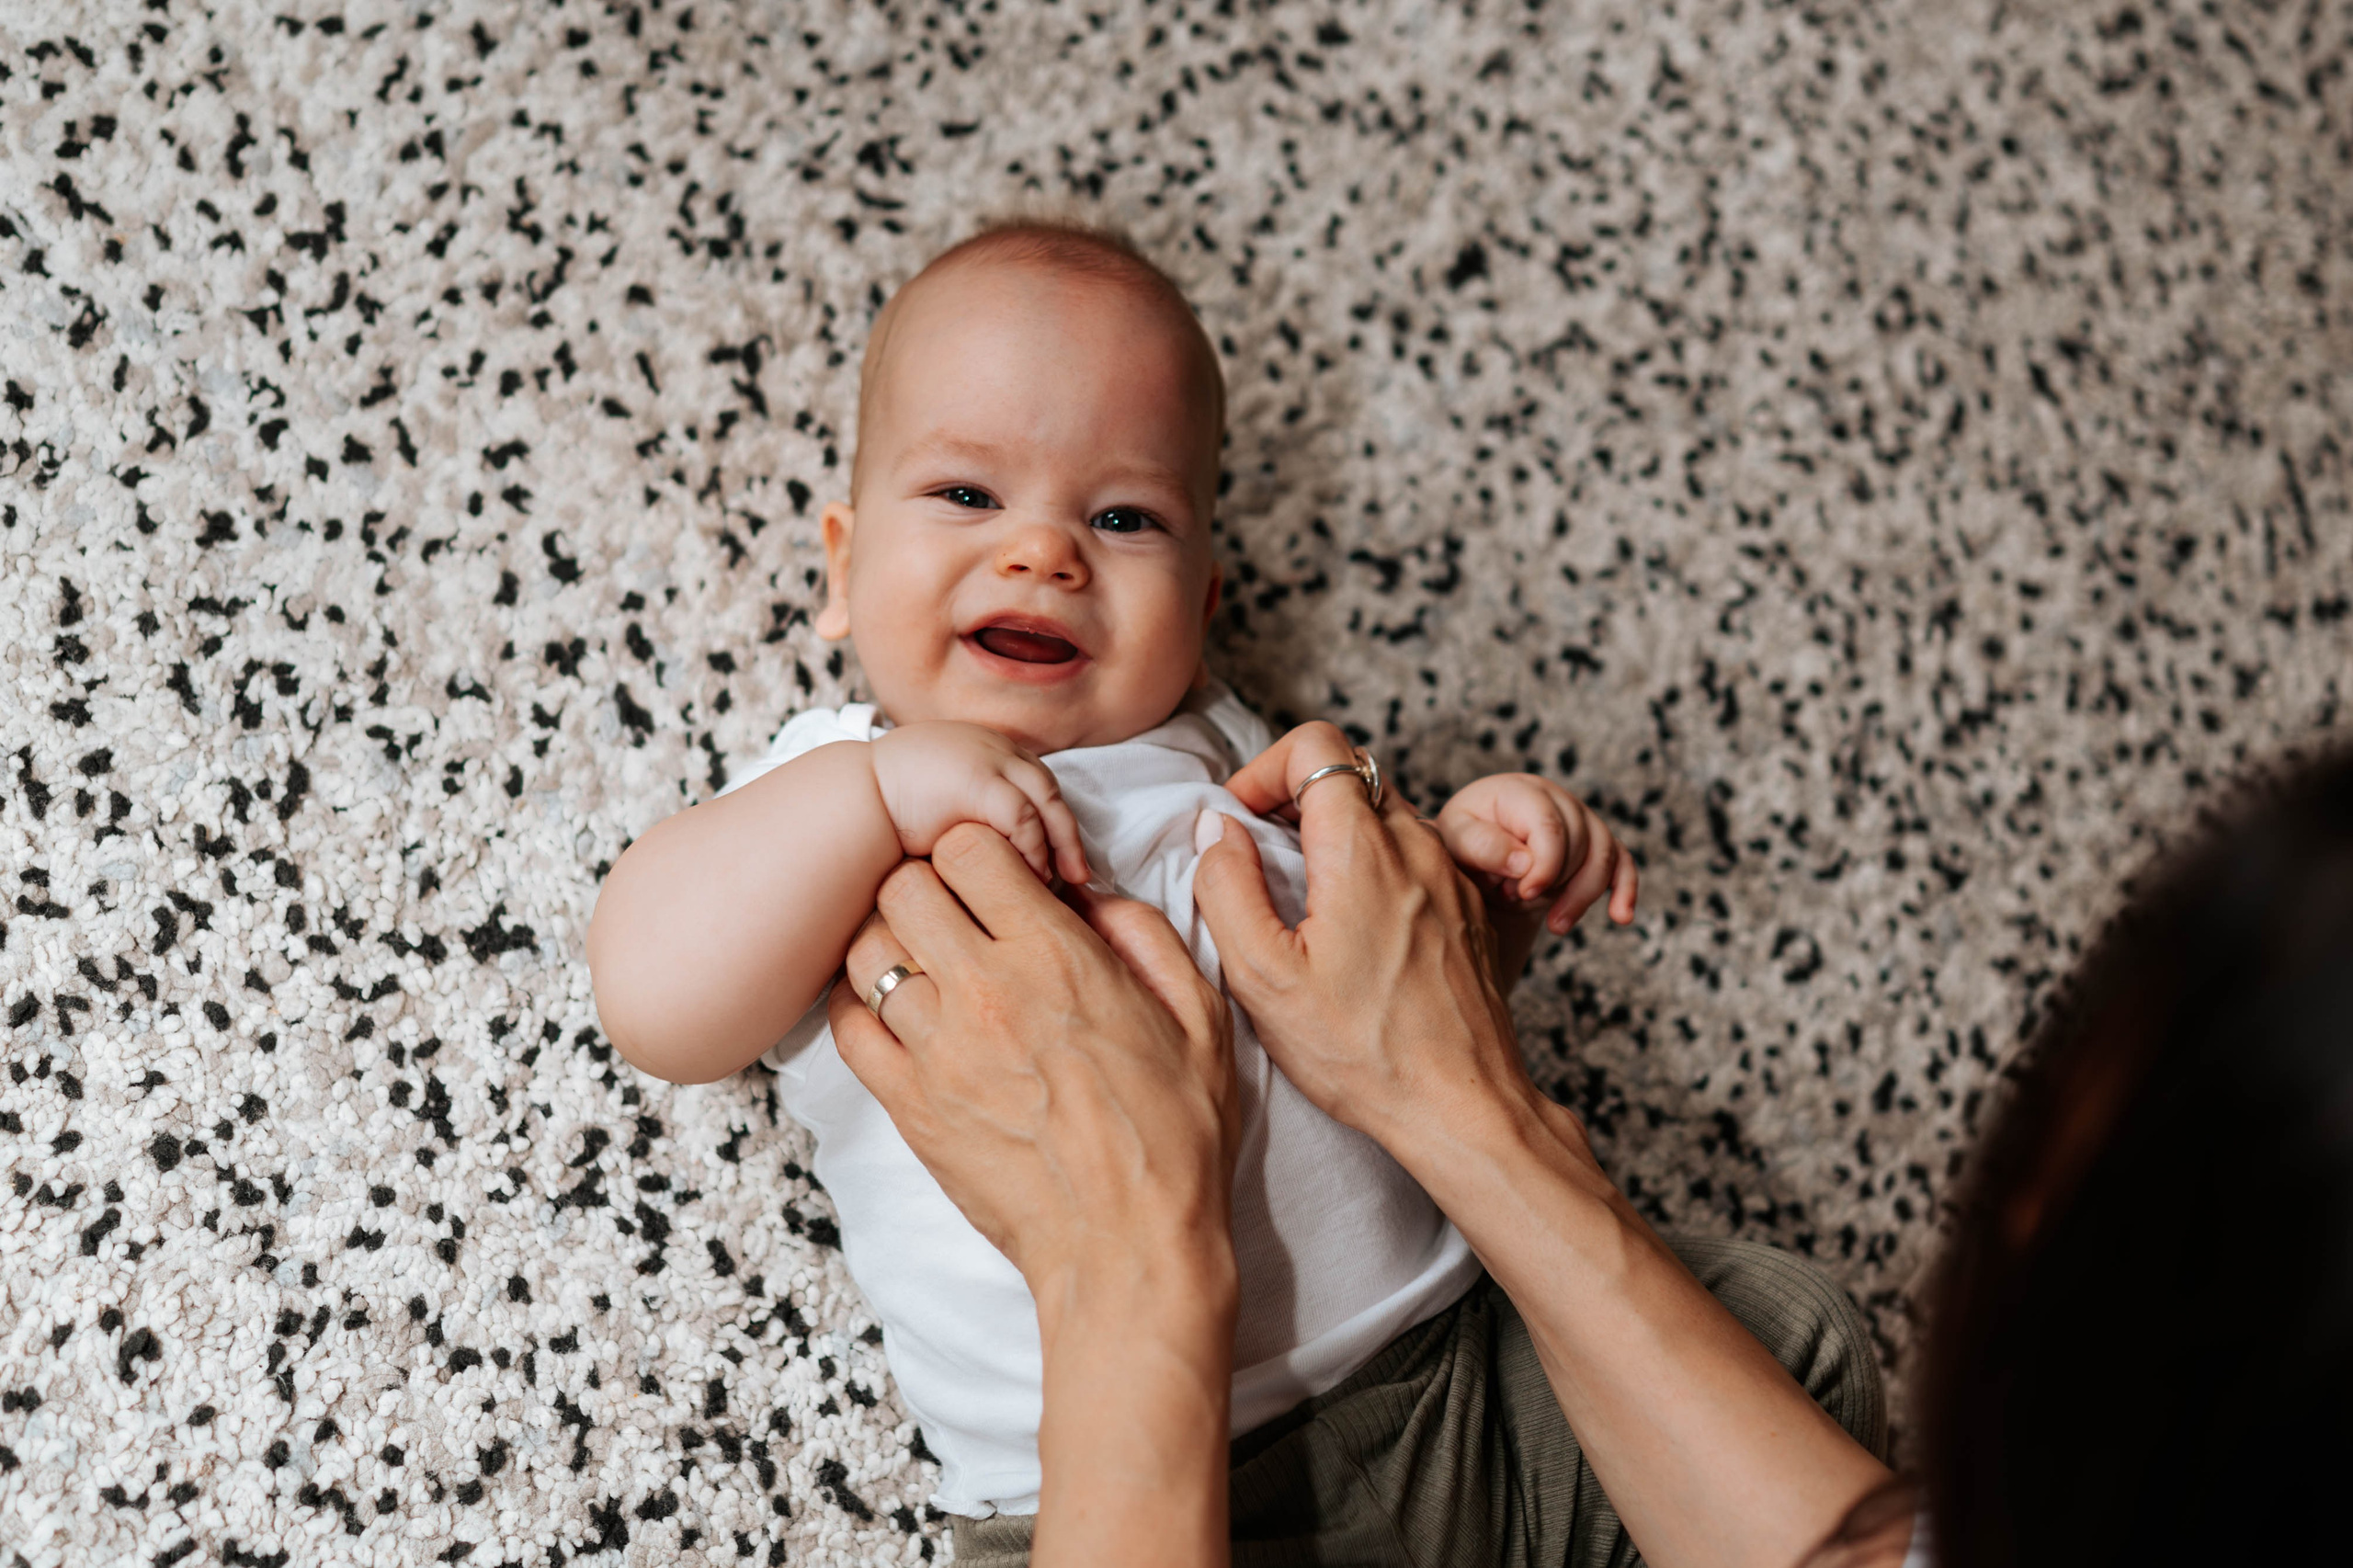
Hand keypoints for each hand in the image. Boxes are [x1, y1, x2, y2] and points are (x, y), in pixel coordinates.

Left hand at [829, 823, 1235, 1298]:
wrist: (1129, 1251)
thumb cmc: (1174, 1138)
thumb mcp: (1200, 1016)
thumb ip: (1144, 934)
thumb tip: (1089, 892)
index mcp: (1057, 957)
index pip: (969, 846)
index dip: (984, 849)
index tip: (1005, 877)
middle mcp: (985, 992)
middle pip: (902, 884)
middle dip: (930, 883)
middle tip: (960, 913)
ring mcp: (936, 1051)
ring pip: (866, 949)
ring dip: (894, 942)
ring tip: (931, 964)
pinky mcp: (908, 1106)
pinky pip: (847, 1025)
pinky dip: (863, 1005)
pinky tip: (902, 1015)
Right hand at [868, 720, 1089, 885]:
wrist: (852, 802)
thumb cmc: (887, 816)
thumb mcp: (942, 806)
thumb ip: (976, 818)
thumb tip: (1005, 858)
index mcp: (983, 748)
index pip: (1034, 781)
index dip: (1053, 819)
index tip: (1064, 856)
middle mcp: (990, 746)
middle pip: (1047, 787)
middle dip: (1068, 833)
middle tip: (1079, 874)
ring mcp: (986, 758)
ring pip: (1043, 799)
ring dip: (1057, 843)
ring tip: (1060, 881)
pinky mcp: (978, 780)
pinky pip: (1023, 816)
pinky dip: (1034, 847)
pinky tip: (1033, 875)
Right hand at [1193, 722, 1554, 1146]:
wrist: (1464, 1106)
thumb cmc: (1364, 1053)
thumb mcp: (1264, 978)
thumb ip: (1227, 888)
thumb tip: (1217, 830)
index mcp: (1363, 851)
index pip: (1317, 747)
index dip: (1266, 769)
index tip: (1242, 823)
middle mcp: (1416, 847)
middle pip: (1352, 777)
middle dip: (1297, 804)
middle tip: (1263, 863)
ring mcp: (1450, 877)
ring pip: (1386, 817)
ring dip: (1338, 840)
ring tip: (1307, 905)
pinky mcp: (1469, 910)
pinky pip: (1417, 859)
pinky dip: (1377, 872)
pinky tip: (1356, 936)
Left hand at [1436, 772, 1639, 935]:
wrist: (1474, 854)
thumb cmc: (1461, 842)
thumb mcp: (1454, 840)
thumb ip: (1484, 846)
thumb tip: (1526, 863)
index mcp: (1521, 791)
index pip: (1550, 825)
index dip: (1544, 865)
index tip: (1523, 893)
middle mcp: (1558, 799)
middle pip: (1580, 842)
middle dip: (1555, 883)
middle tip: (1515, 899)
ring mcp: (1582, 820)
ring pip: (1604, 856)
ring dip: (1584, 896)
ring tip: (1556, 926)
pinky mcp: (1596, 845)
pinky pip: (1622, 863)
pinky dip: (1625, 890)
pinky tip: (1621, 916)